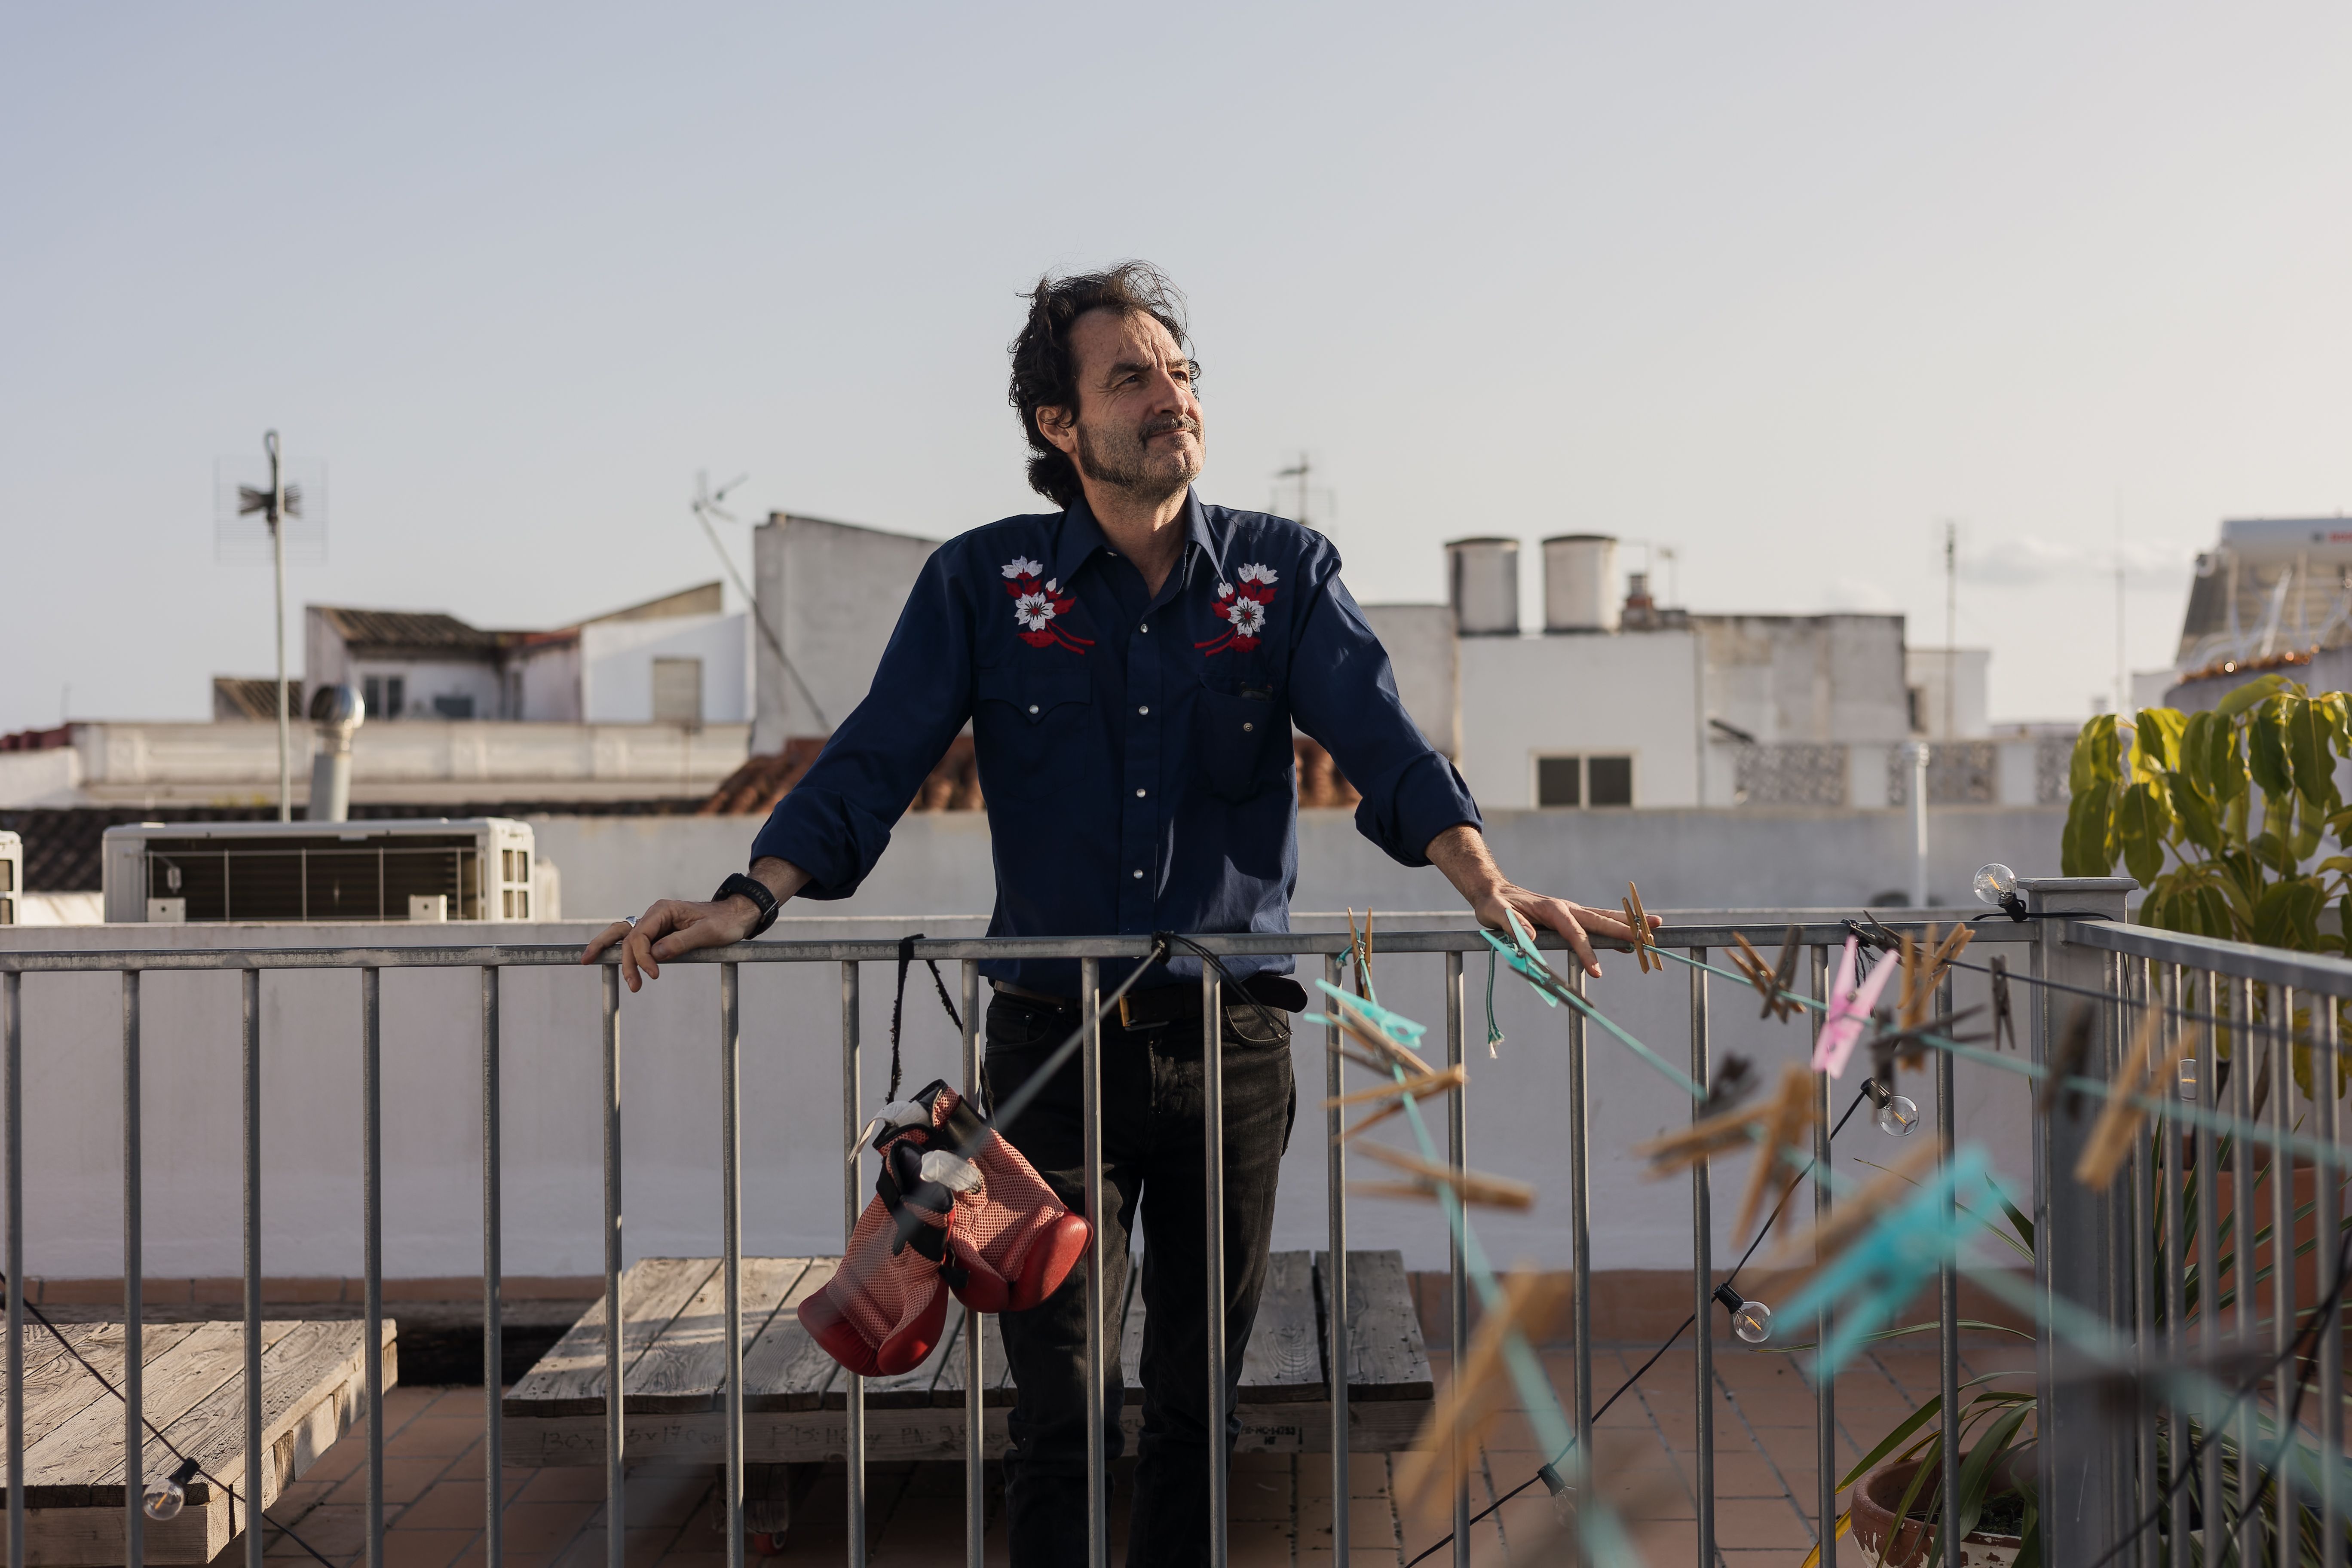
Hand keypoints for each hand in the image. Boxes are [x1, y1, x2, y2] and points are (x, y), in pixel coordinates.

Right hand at [581, 858, 809, 991]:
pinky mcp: (658, 932)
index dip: (642, 957)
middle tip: (632, 986)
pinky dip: (623, 951)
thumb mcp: (708, 934)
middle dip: (624, 959)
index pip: (641, 935)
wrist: (735, 915)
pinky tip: (610, 959)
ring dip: (614, 952)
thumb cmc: (724, 922)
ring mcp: (655, 923)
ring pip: (623, 935)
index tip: (653, 975)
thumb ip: (681, 942)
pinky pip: (635, 941)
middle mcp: (655, 914)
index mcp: (663, 910)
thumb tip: (655, 955)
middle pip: (626, 935)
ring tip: (589, 961)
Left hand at [1423, 823, 1660, 978]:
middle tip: (1649, 936)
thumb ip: (1512, 925)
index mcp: (1550, 909)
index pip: (1574, 933)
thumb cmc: (1494, 905)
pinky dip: (1615, 924)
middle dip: (1624, 928)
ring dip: (1628, 922)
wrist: (1492, 890)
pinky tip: (1630, 934)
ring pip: (1603, 916)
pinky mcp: (1569, 915)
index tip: (1597, 972)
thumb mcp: (1495, 914)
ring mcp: (1569, 910)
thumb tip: (1531, 940)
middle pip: (1599, 919)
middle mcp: (1565, 907)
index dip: (1586, 952)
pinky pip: (1596, 920)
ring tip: (1655, 925)